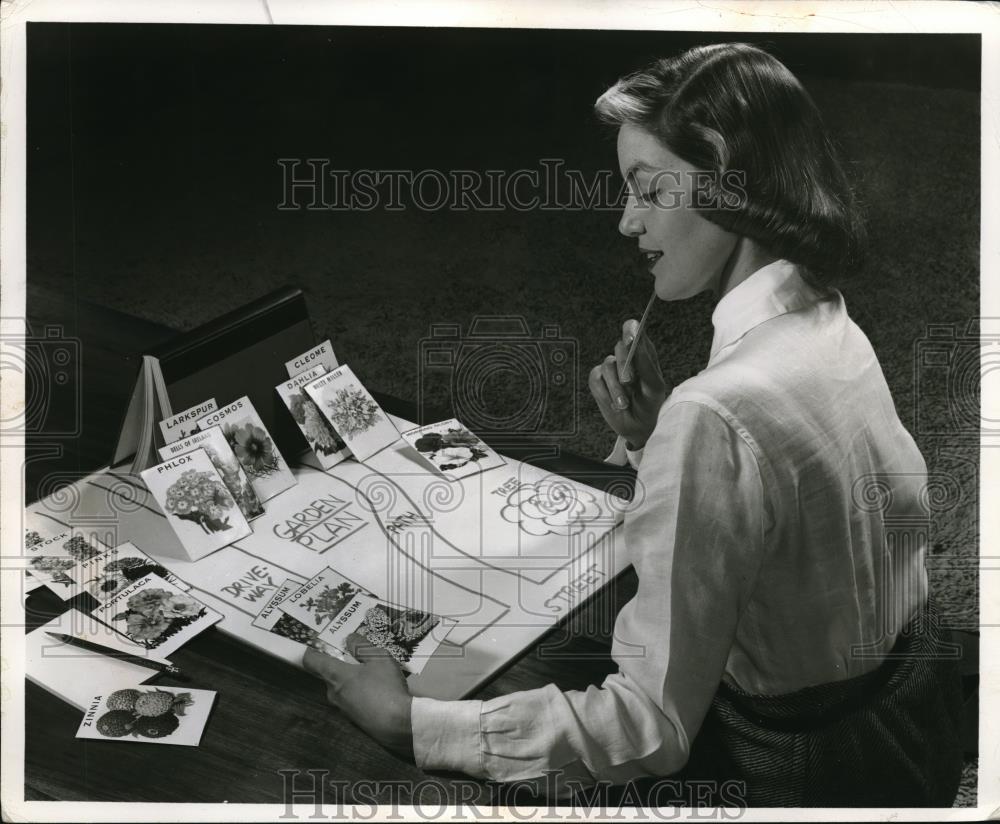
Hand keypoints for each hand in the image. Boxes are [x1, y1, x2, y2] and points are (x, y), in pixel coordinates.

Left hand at [302, 633, 413, 758]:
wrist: (399, 724)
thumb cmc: (386, 687)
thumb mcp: (378, 658)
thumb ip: (361, 646)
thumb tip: (349, 638)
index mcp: (335, 675)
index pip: (312, 661)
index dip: (312, 650)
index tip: (318, 643)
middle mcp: (333, 693)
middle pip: (328, 675)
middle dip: (339, 665)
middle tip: (356, 657)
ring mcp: (342, 709)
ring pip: (341, 689)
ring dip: (351, 680)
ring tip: (372, 675)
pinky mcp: (353, 721)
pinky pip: (351, 701)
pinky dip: (359, 694)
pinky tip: (377, 692)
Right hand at [588, 319, 666, 450]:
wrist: (639, 428)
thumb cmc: (651, 404)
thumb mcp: (654, 385)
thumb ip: (645, 362)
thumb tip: (635, 339)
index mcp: (643, 352)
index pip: (634, 329)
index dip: (631, 329)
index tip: (631, 338)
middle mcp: (626, 356)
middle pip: (620, 345)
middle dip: (624, 364)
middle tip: (630, 382)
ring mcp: (611, 368)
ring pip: (607, 366)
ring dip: (616, 388)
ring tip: (625, 404)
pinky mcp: (598, 380)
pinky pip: (596, 380)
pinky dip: (605, 394)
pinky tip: (615, 404)